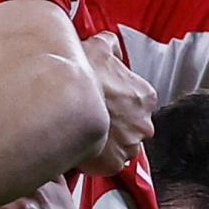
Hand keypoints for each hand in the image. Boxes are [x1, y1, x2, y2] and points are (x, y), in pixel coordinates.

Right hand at [78, 31, 154, 175]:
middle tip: (94, 118)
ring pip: (120, 147)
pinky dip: (97, 160)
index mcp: (145, 96)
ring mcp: (129, 146)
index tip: (105, 103)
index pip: (137, 103)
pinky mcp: (114, 164)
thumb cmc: (82, 76)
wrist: (63, 100)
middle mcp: (143, 123)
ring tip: (86, 134)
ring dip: (107, 143)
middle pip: (131, 127)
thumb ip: (111, 43)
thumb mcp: (99, 46)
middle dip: (115, 125)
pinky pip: (107, 165)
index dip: (118, 103)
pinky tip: (84, 148)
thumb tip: (111, 43)